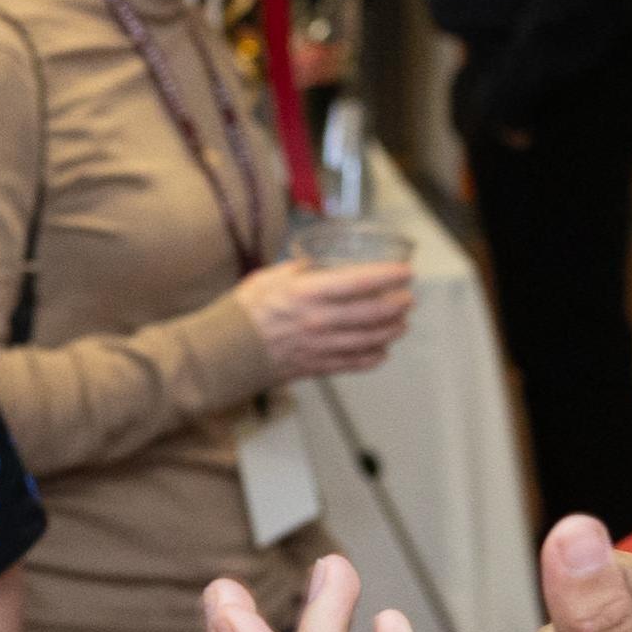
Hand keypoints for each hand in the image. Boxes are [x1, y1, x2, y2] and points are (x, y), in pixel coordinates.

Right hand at [236, 257, 415, 383]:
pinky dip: (372, 358)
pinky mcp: (316, 367)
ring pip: (369, 340)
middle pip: (373, 313)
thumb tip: (318, 264)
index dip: (388, 276)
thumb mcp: (267, 278)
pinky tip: (381, 351)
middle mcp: (319, 320)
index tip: (405, 272)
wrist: (223, 352)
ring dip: (391, 331)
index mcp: (307, 293)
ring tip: (401, 324)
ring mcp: (320, 346)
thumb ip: (297, 271)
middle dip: (397, 305)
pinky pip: (353, 364)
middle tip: (408, 298)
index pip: (359, 282)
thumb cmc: (241, 312)